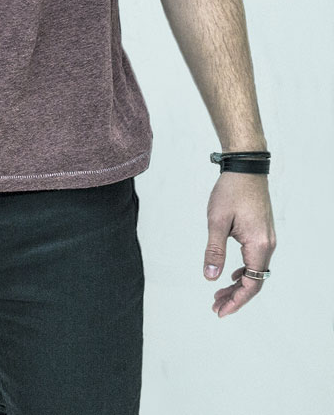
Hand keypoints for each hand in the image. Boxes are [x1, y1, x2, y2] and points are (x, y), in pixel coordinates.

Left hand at [203, 171, 275, 316]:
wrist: (246, 167)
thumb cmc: (231, 190)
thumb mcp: (216, 221)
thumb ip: (214, 250)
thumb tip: (211, 277)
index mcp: (258, 246)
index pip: (251, 284)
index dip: (236, 301)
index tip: (220, 311)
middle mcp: (268, 245)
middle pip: (254, 282)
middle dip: (235, 296)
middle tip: (215, 306)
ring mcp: (267, 239)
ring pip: (255, 271)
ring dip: (238, 284)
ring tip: (219, 293)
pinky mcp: (263, 232)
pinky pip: (256, 260)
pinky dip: (243, 271)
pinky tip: (231, 274)